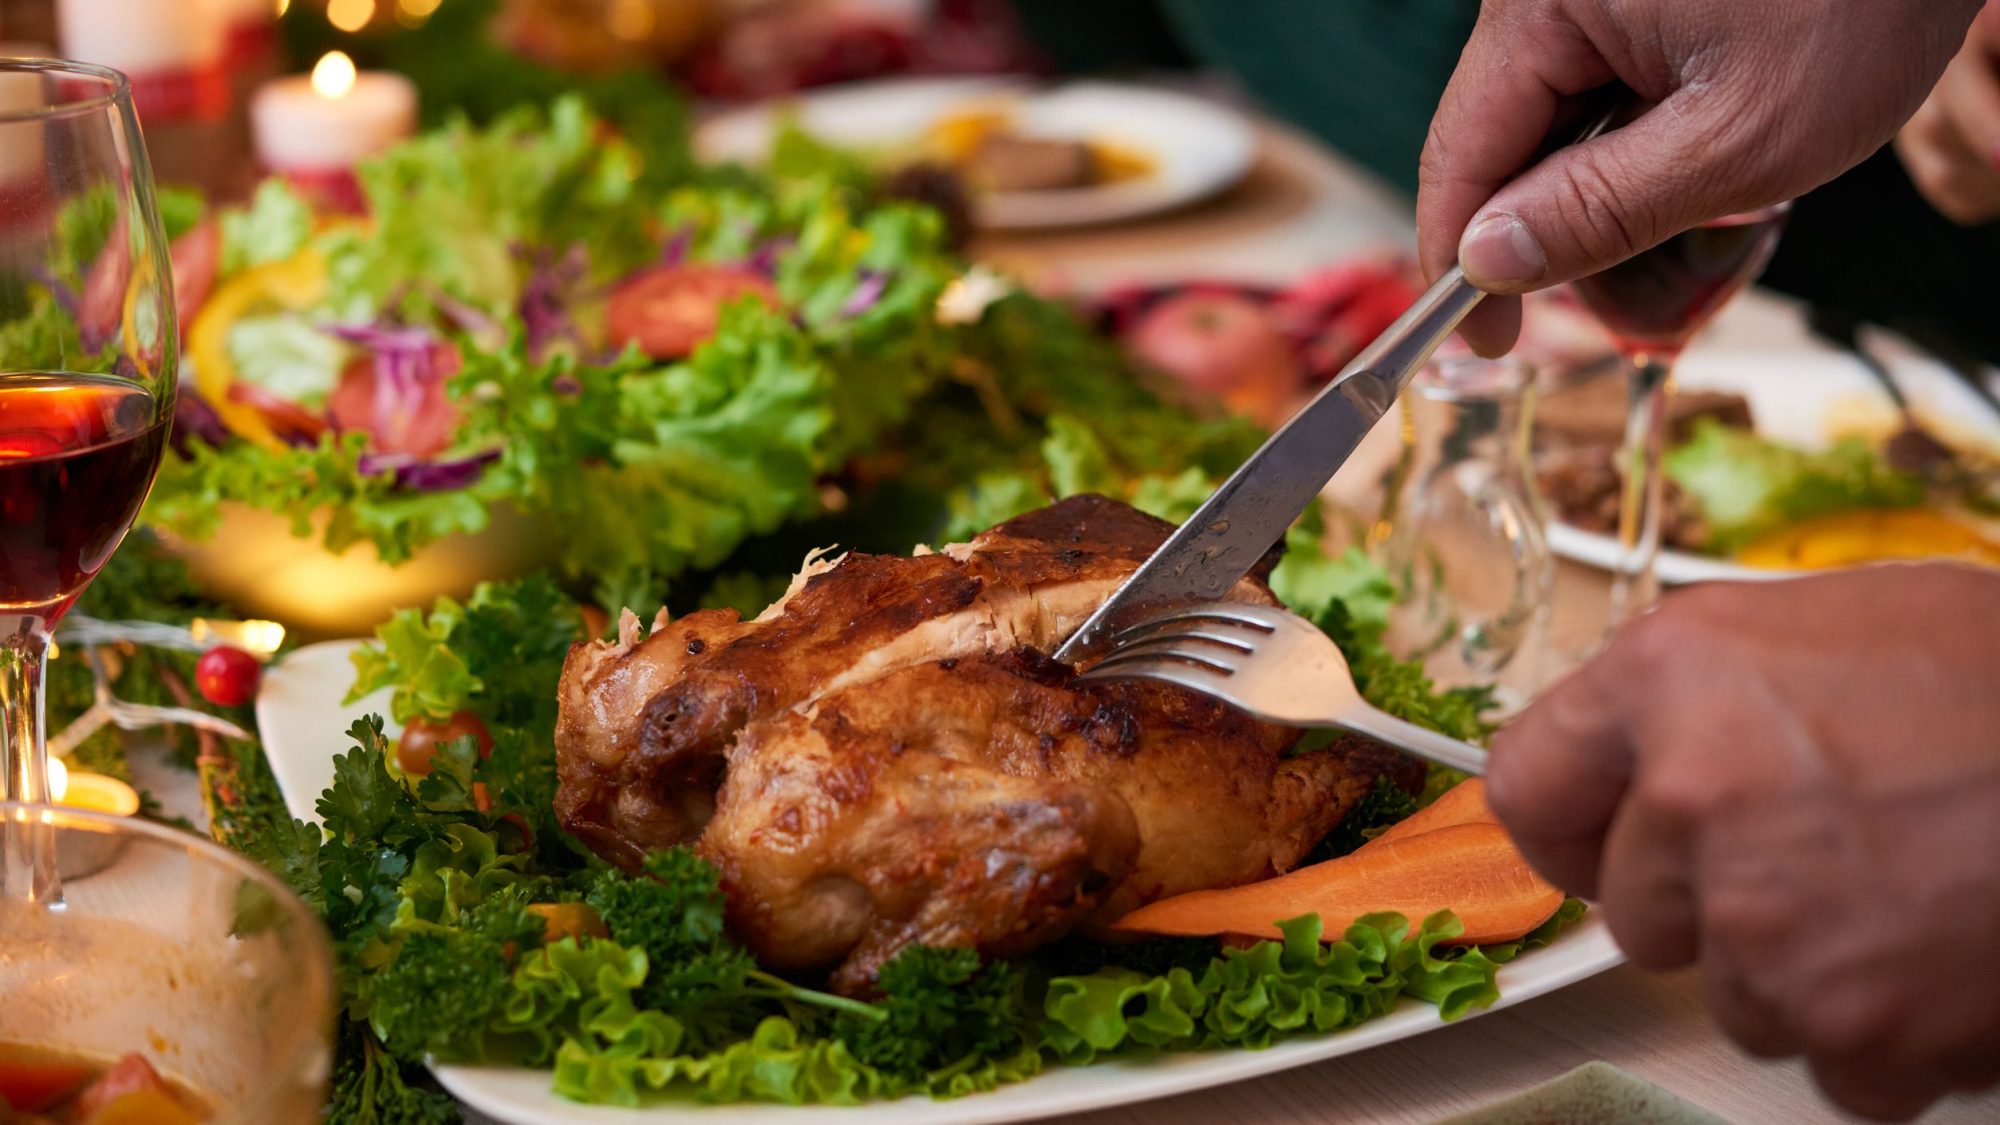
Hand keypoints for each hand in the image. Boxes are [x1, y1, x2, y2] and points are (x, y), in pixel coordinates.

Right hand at [1418, 0, 1981, 354]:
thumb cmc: (1862, 6)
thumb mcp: (1737, 140)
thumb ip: (1600, 209)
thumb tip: (1486, 264)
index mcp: (1545, 4)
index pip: (1458, 154)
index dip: (1458, 261)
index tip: (1485, 342)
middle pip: (1494, 139)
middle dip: (1537, 223)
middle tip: (1609, 286)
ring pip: (1541, 121)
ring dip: (1588, 182)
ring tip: (1687, 190)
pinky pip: (1585, 87)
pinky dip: (1621, 139)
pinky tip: (1689, 147)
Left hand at [1489, 565, 1999, 1120]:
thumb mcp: (1820, 629)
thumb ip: (1695, 699)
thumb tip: (1623, 763)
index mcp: (1669, 677)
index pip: (1527, 788)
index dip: (1573, 825)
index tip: (1609, 840)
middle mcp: (1695, 797)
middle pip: (1637, 914)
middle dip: (1716, 900)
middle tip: (1830, 847)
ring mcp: (1768, 922)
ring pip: (1734, 996)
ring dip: (1807, 969)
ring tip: (1910, 889)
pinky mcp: (1852, 1023)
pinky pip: (1828, 1062)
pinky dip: (1887, 1033)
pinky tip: (1947, 954)